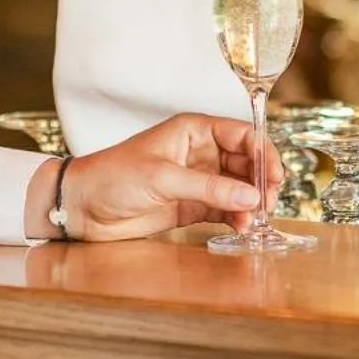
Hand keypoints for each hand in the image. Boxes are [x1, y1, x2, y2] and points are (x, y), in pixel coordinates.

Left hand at [58, 113, 271, 242]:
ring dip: (250, 202)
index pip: (241, 134)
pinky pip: (224, 209)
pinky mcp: (192, 206)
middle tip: (268, 203)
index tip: (275, 175)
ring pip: (238, 188)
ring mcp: (197, 180)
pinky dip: (237, 217)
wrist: (83, 207)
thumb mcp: (163, 177)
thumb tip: (251, 195)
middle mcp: (200, 153)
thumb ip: (209, 187)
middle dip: (261, 181)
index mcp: (193, 131)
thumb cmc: (113, 177)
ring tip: (254, 220)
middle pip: (245, 163)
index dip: (263, 152)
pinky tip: (242, 227)